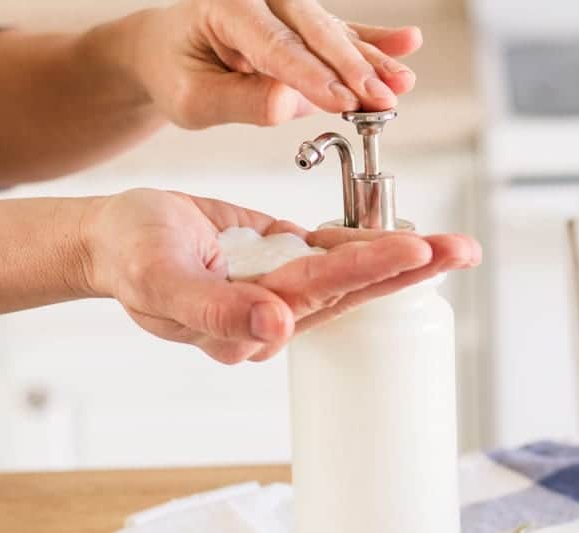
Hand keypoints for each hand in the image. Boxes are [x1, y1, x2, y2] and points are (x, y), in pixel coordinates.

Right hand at [81, 189, 479, 363]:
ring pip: (349, 270)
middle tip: (461, 251)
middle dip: (408, 270)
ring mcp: (279, 284)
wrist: (117, 236)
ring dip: (399, 256)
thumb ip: (216, 310)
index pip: (318, 294)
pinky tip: (402, 238)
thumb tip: (274, 331)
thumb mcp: (161, 282)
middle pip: (350, 288)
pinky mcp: (280, 258)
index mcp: (248, 322)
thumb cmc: (130, 257)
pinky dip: (366, 242)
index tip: (413, 251)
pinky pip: (329, 251)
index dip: (366, 271)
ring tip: (449, 245)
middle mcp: (273, 308)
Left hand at [123, 0, 421, 127]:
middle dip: (352, 68)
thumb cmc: (176, 72)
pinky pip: (341, 31)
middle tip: (382, 98)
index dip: (312, 76)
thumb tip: (287, 105)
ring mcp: (284, 6)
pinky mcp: (300, 24)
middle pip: (314, 32)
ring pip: (333, 33)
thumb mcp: (192, 99)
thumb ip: (238, 101)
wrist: (169, 52)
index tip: (342, 101)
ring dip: (370, 61)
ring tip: (401, 83)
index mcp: (226, 5)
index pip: (276, 45)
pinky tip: (406, 42)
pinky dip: (373, 41)